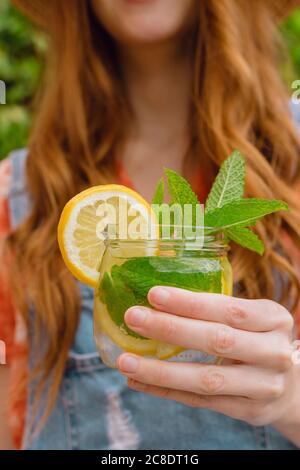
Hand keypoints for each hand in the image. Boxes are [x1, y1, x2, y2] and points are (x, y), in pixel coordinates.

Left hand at [117, 287, 296, 426]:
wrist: (291, 386)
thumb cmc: (258, 340)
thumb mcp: (253, 318)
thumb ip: (217, 309)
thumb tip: (156, 297)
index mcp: (274, 318)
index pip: (230, 308)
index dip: (191, 303)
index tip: (154, 293)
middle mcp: (273, 352)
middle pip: (217, 340)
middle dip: (171, 328)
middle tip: (134, 317)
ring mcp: (264, 386)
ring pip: (206, 379)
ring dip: (161, 370)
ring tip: (126, 362)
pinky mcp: (248, 411)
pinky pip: (200, 402)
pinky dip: (166, 391)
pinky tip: (139, 381)